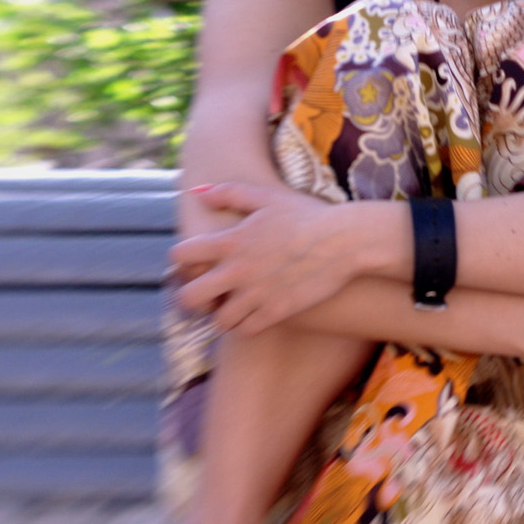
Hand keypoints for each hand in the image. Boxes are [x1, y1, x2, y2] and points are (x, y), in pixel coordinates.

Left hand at [170, 181, 363, 334]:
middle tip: (207, 295)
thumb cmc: (306, 215)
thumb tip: (198, 194)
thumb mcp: (266, 196)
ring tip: (235, 306)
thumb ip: (229, 193)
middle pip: (189, 298)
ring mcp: (256, 295)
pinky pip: (246, 331)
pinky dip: (248, 325)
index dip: (181, 260)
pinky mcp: (276, 312)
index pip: (180, 255)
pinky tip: (256, 313)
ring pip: (219, 321)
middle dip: (193, 298)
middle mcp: (237, 271)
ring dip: (224, 314)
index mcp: (231, 241)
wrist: (343, 241)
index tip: (193, 262)